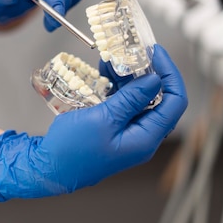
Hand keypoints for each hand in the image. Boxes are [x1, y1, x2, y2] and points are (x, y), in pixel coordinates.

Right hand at [0, 45, 187, 200]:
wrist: (47, 168)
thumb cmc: (72, 149)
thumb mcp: (103, 118)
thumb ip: (131, 99)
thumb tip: (155, 80)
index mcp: (146, 138)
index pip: (175, 102)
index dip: (170, 74)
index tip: (156, 53)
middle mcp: (141, 137)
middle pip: (158, 99)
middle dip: (147, 73)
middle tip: (132, 54)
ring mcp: (127, 134)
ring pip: (139, 100)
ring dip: (129, 79)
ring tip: (113, 61)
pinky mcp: (112, 130)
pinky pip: (122, 105)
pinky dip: (117, 88)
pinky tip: (105, 74)